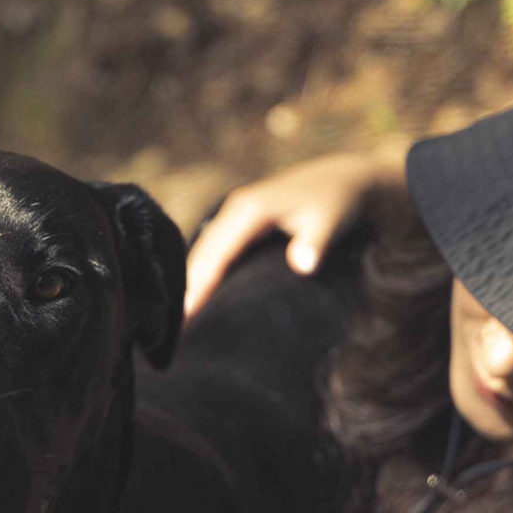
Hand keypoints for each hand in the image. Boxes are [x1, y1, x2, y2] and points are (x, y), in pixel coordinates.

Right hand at [184, 151, 407, 317]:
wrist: (342, 179)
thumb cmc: (337, 203)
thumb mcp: (330, 220)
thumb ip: (315, 243)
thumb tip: (302, 264)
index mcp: (249, 210)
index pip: (216, 254)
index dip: (199, 286)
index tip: (185, 319)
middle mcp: (234, 210)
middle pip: (200, 255)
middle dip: (185, 291)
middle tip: (169, 334)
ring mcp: (234, 216)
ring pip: (202, 254)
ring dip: (189, 285)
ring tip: (175, 325)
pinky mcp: (239, 224)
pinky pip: (213, 252)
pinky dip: (202, 276)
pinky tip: (195, 302)